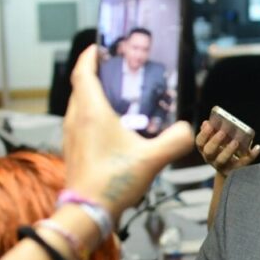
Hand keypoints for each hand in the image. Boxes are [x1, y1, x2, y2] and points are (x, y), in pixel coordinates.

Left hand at [63, 46, 192, 222]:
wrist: (87, 211)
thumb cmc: (113, 182)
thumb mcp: (152, 159)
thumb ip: (175, 140)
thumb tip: (187, 130)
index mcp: (91, 112)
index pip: (83, 72)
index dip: (89, 56)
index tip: (99, 47)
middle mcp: (76, 119)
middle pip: (80, 86)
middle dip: (95, 74)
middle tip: (115, 70)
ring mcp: (72, 135)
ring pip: (79, 105)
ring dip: (93, 95)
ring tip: (116, 96)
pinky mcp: (74, 150)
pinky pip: (80, 122)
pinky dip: (92, 115)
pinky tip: (112, 128)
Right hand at [195, 119, 259, 175]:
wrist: (230, 171)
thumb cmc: (224, 151)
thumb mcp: (217, 141)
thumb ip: (213, 132)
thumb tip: (207, 123)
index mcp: (206, 149)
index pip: (200, 143)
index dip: (204, 134)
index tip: (210, 125)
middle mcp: (211, 159)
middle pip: (209, 151)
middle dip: (215, 141)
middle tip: (223, 132)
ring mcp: (222, 166)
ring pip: (222, 160)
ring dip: (228, 150)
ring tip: (236, 141)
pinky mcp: (234, 171)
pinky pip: (243, 164)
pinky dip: (251, 155)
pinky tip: (257, 147)